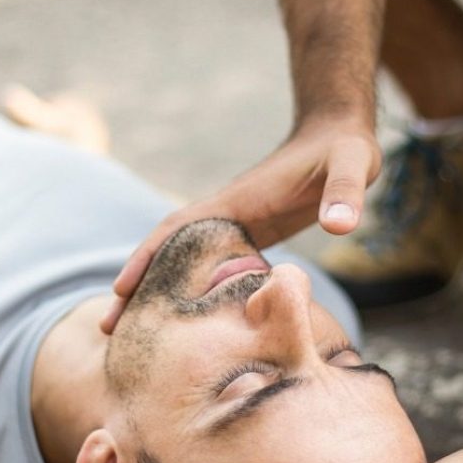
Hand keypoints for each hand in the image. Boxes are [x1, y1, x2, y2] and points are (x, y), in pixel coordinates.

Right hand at [100, 115, 380, 332]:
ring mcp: (236, 222)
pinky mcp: (250, 231)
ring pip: (181, 260)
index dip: (148, 257)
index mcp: (238, 200)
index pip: (178, 231)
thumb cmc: (345, 150)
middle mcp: (227, 212)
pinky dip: (187, 287)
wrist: (339, 133)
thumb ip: (346, 193)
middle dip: (136, 284)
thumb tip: (339, 226)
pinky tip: (184, 315)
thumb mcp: (353, 165)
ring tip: (131, 329)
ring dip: (155, 289)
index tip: (120, 290)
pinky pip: (207, 265)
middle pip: (166, 249)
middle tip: (108, 326)